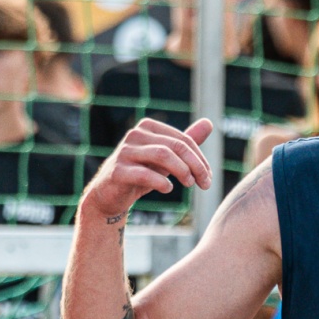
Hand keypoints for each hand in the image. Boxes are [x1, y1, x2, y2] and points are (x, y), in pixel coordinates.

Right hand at [80, 118, 213, 223]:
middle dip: (195, 165)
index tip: (208, 178)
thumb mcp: (166, 158)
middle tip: (205, 184)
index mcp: (148, 127)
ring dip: (182, 171)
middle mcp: (135, 134)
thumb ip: (185, 142)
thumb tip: (209, 123)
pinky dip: (161, 182)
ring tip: (189, 184)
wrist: (109, 195)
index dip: (200, 159)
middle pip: (175, 146)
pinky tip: (168, 189)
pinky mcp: (117, 171)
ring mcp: (125, 152)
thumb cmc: (140, 173)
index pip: (183, 140)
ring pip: (162, 154)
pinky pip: (144, 174)